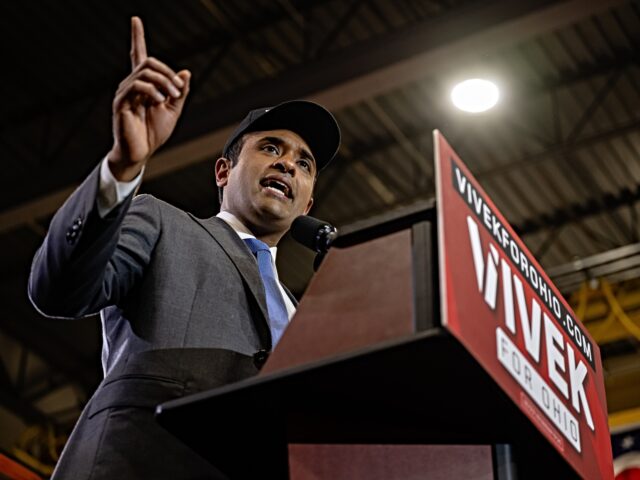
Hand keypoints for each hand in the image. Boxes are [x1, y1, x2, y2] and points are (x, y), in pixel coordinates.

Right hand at [108, 16, 190, 180]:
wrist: (141, 153)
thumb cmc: (153, 133)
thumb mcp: (173, 111)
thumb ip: (179, 92)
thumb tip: (186, 73)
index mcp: (144, 85)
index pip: (138, 56)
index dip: (137, 37)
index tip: (136, 20)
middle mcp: (131, 85)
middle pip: (149, 62)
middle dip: (168, 73)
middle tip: (177, 91)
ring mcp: (125, 92)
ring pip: (145, 71)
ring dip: (163, 82)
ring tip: (169, 98)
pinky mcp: (121, 102)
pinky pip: (137, 85)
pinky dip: (152, 90)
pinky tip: (159, 101)